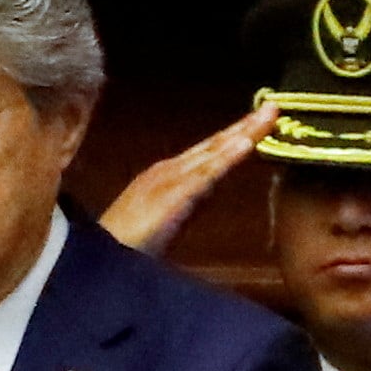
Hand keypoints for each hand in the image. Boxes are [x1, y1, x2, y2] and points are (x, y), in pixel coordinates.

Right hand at [98, 103, 273, 254]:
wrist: (95, 264)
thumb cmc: (125, 247)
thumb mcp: (162, 222)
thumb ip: (184, 207)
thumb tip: (204, 198)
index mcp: (166, 176)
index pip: (209, 152)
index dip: (236, 135)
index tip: (263, 120)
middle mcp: (167, 171)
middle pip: (214, 145)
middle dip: (246, 125)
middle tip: (275, 106)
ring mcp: (168, 180)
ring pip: (214, 153)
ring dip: (243, 132)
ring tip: (269, 115)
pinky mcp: (172, 196)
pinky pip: (206, 174)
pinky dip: (228, 157)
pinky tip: (247, 143)